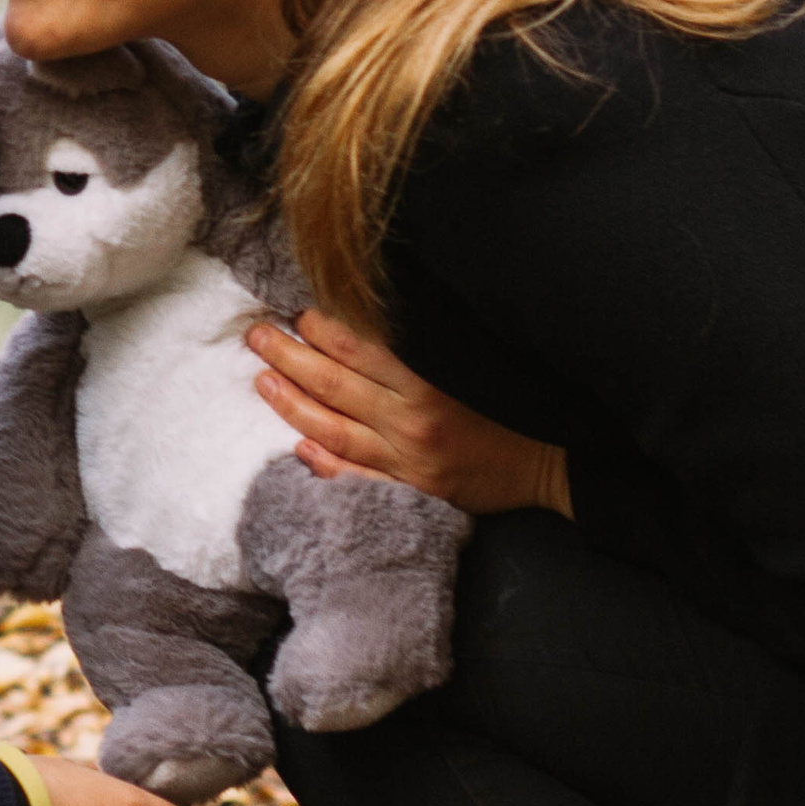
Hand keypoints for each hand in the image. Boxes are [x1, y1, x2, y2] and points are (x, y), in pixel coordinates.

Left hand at [249, 308, 572, 517]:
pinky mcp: (409, 492)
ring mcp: (407, 462)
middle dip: (290, 357)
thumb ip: (423, 345)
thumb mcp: (473, 363)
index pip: (361, 349)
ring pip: (334, 431)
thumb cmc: (511, 405)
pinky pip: (356, 479)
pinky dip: (324, 464)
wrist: (547, 464)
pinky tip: (296, 447)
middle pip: (336, 386)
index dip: (323, 329)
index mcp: (429, 383)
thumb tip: (372, 314)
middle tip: (257, 335)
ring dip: (292, 404)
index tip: (297, 312)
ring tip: (262, 381)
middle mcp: (413, 422)